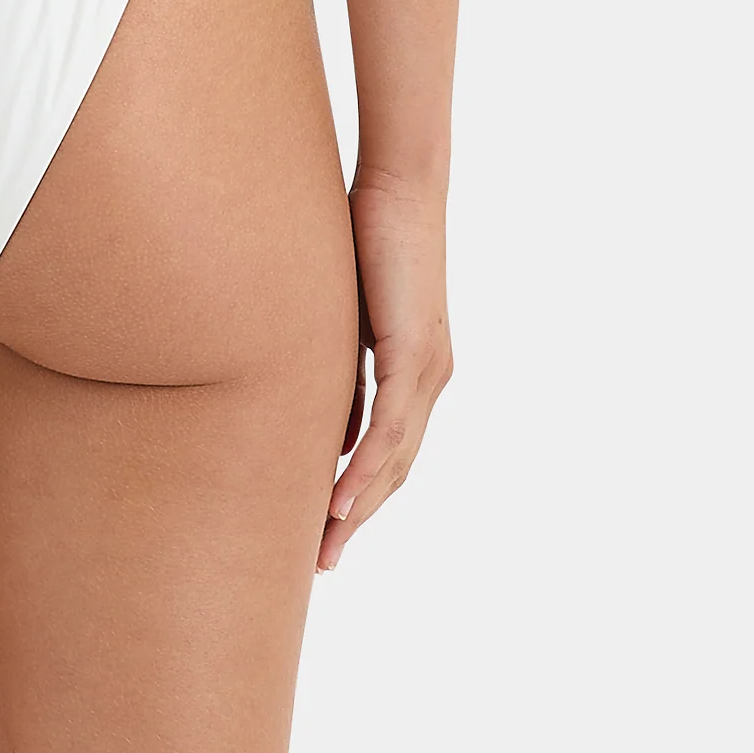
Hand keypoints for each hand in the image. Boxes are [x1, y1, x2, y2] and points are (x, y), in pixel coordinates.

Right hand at [322, 174, 451, 569]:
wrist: (400, 188)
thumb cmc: (365, 239)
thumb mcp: (342, 320)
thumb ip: (337, 371)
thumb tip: (322, 423)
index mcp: (416, 373)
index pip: (390, 453)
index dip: (359, 497)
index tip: (325, 534)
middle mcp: (432, 380)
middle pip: (395, 471)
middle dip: (357, 521)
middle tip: (322, 564)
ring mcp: (430, 372)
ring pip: (395, 461)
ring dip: (357, 511)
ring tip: (325, 551)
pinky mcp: (416, 355)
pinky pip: (389, 429)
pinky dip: (364, 470)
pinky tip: (338, 502)